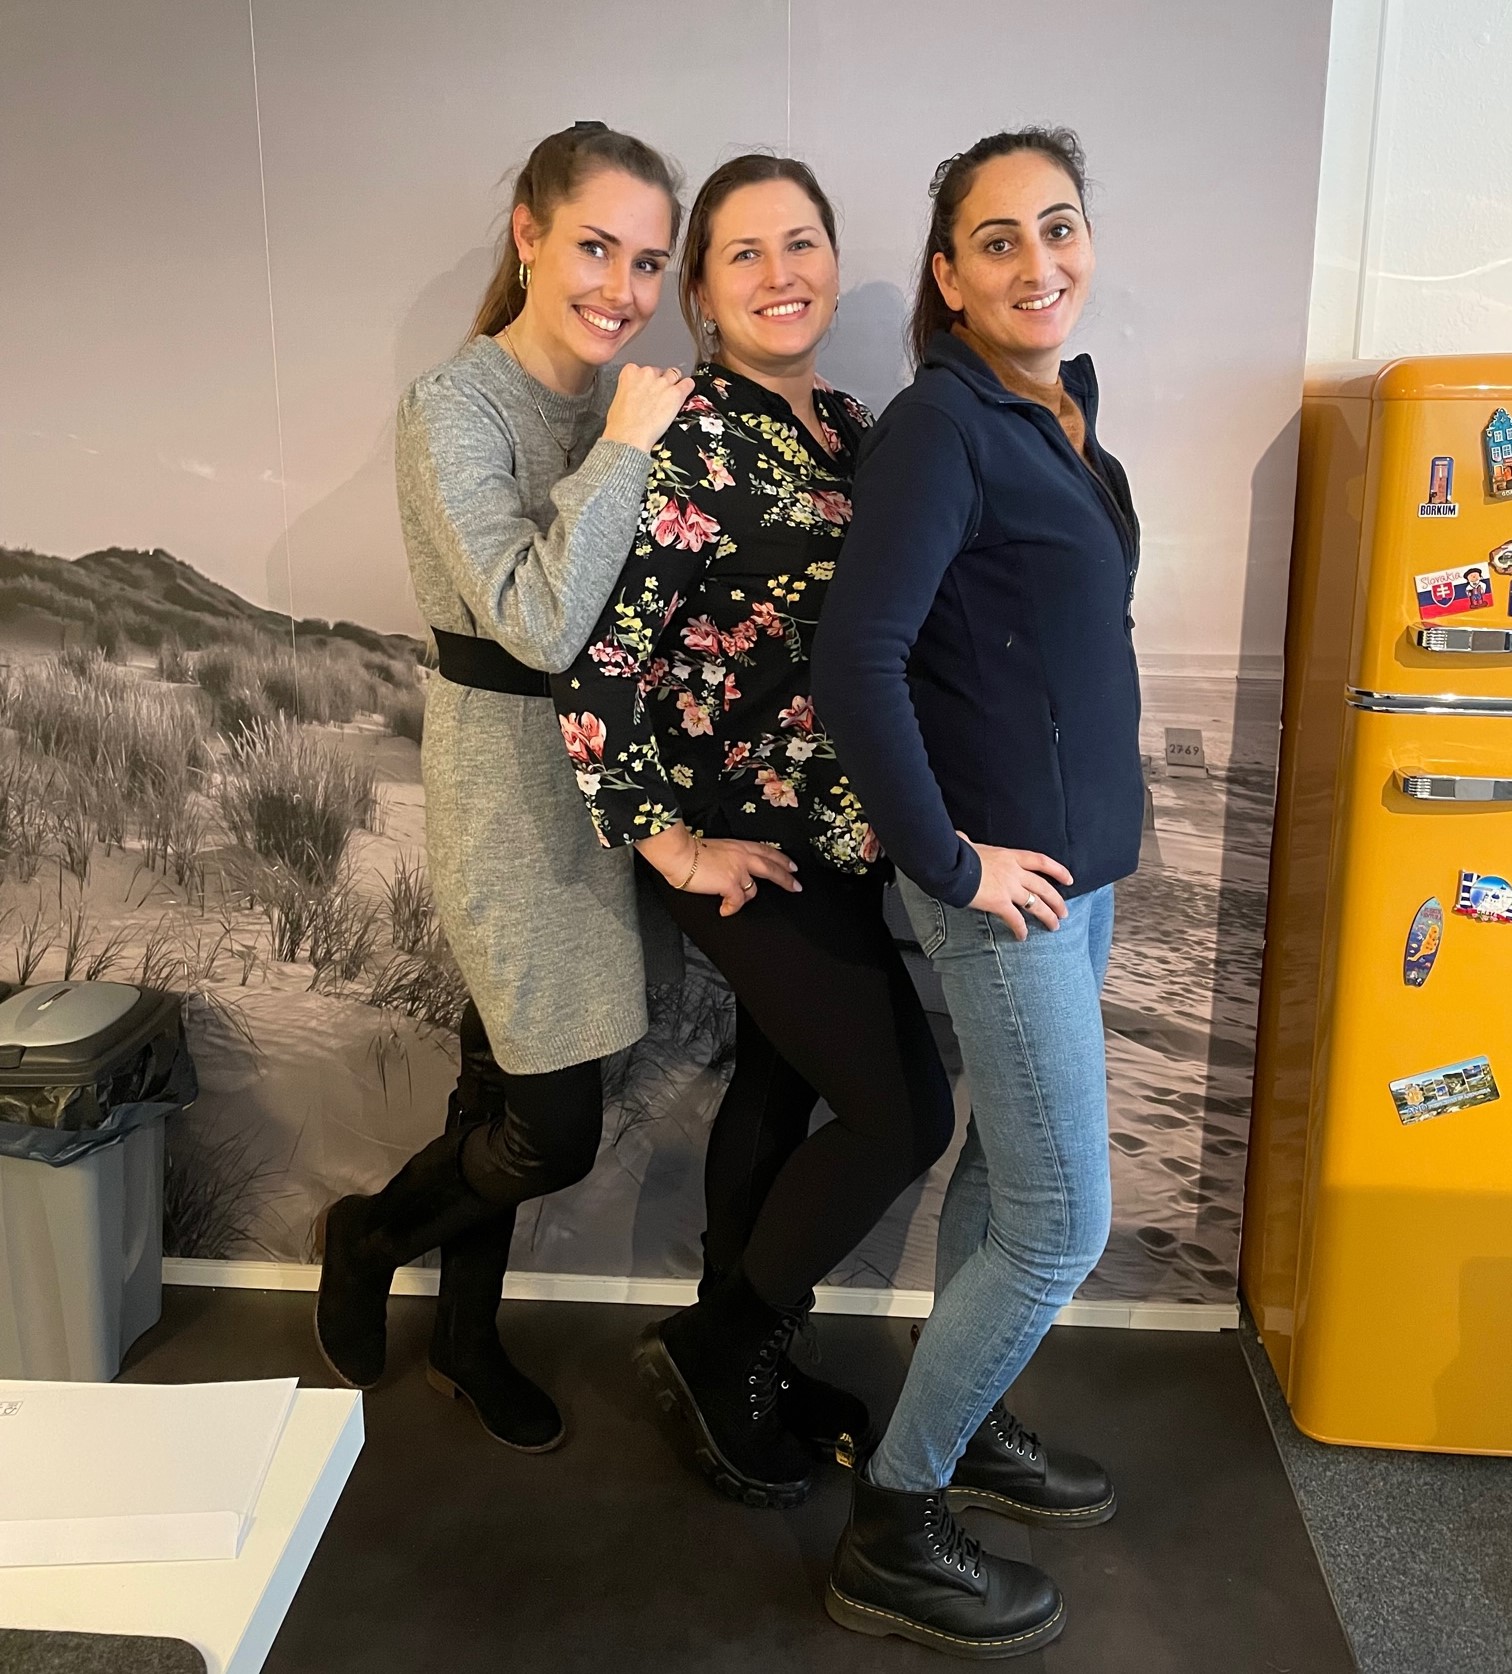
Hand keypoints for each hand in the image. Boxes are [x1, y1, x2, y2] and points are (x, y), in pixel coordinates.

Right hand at [602, 363, 695, 452]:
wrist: (629, 437)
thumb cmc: (621, 424)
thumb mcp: (618, 399)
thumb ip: (630, 389)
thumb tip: (636, 393)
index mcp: (630, 372)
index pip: (642, 369)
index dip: (646, 380)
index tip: (646, 388)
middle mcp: (647, 374)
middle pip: (659, 371)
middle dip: (660, 382)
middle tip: (658, 396)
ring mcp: (663, 383)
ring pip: (675, 374)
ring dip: (674, 384)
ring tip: (671, 396)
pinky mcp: (676, 394)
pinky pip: (688, 384)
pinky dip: (688, 387)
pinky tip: (685, 392)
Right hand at [636, 823, 800, 915]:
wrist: (680, 854)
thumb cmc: (691, 852)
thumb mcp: (717, 848)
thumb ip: (728, 858)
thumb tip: (729, 870)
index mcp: (739, 846)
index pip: (766, 851)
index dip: (781, 859)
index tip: (792, 865)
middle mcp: (742, 857)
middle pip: (772, 867)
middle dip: (786, 878)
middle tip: (796, 886)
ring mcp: (738, 871)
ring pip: (754, 889)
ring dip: (747, 897)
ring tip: (736, 901)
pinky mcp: (730, 884)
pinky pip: (738, 902)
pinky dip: (731, 908)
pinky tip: (724, 909)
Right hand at [958, 830, 1071, 940]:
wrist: (952, 865)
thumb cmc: (957, 853)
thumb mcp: (968, 844)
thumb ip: (968, 843)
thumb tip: (961, 837)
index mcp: (1010, 856)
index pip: (1041, 862)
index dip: (1058, 871)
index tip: (1069, 879)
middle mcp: (1015, 872)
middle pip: (1043, 887)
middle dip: (1057, 901)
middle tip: (1064, 912)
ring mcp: (1009, 888)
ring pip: (1036, 904)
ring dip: (1048, 916)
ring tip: (1054, 926)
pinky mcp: (1000, 903)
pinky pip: (1015, 919)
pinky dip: (1021, 929)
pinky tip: (1023, 936)